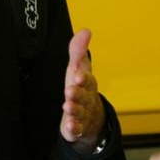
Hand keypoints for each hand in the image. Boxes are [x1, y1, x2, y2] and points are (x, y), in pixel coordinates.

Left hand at [59, 28, 105, 153]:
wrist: (91, 117)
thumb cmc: (82, 88)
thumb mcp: (79, 68)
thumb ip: (78, 50)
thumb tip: (85, 31)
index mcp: (87, 83)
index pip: (88, 79)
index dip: (83, 77)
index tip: (77, 74)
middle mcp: (87, 98)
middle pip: (84, 96)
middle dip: (78, 93)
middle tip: (70, 90)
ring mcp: (83, 113)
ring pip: (80, 112)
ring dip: (75, 109)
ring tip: (68, 106)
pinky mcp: (77, 127)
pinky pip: (77, 129)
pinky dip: (74, 128)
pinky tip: (70, 126)